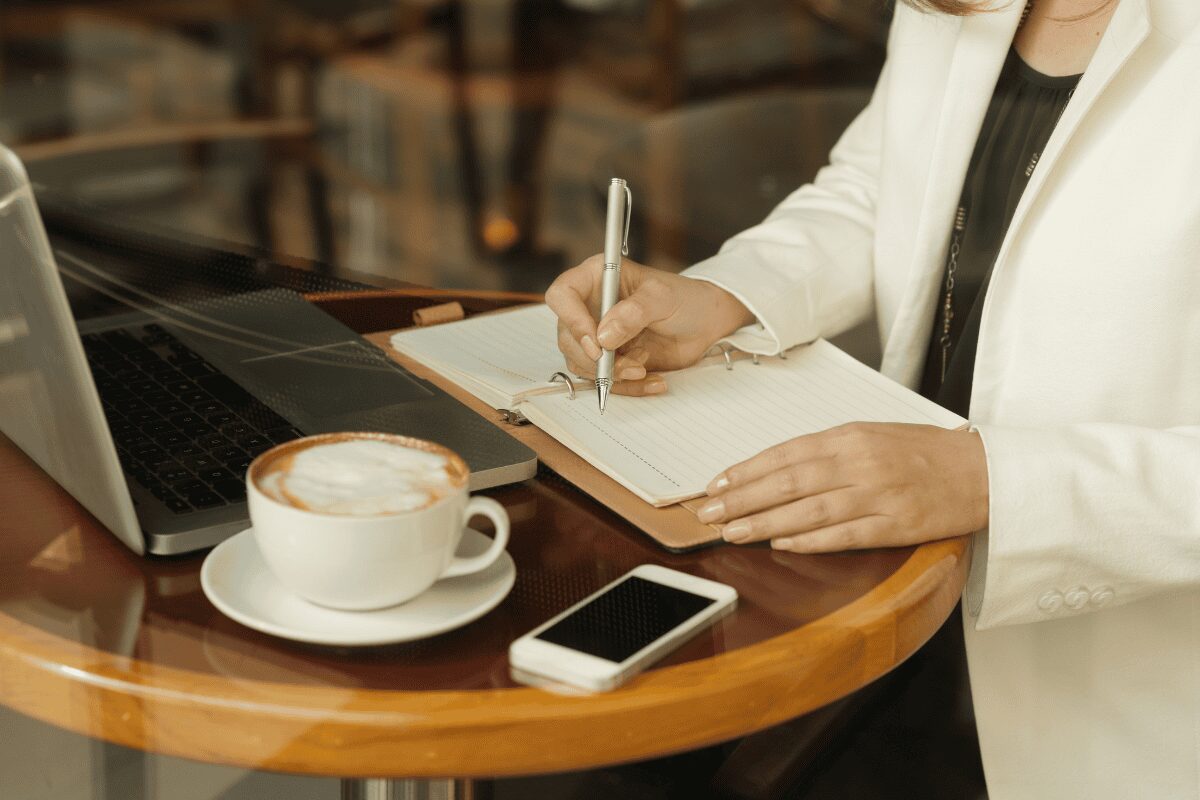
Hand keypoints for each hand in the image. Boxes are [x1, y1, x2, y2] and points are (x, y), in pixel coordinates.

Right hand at [545, 254, 752, 395]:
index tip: (595, 343)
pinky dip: (627, 386)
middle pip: (567, 336)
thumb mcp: (663, 297)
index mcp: (597, 278)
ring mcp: (598, 335)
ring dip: (611, 373)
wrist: (706, 324)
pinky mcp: (610, 359)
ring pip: (581, 363)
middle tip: (626, 364)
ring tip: (643, 368)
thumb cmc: (685, 299)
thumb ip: (634, 312)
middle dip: (595, 357)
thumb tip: (604, 336)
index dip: (571, 319)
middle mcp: (590, 307)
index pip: (563, 295)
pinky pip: (604, 380)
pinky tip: (652, 380)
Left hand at [697, 423, 987, 551]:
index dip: (746, 469)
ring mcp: (878, 494)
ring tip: (733, 531)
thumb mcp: (873, 436)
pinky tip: (781, 543)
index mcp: (850, 436)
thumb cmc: (924, 452)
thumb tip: (779, 468)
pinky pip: (844, 535)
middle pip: (788, 481)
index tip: (717, 483)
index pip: (785, 453)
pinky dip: (809, 540)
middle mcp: (859, 462)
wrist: (984, 470)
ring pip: (808, 509)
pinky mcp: (895, 524)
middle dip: (742, 497)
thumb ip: (829, 450)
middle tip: (709, 511)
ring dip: (764, 521)